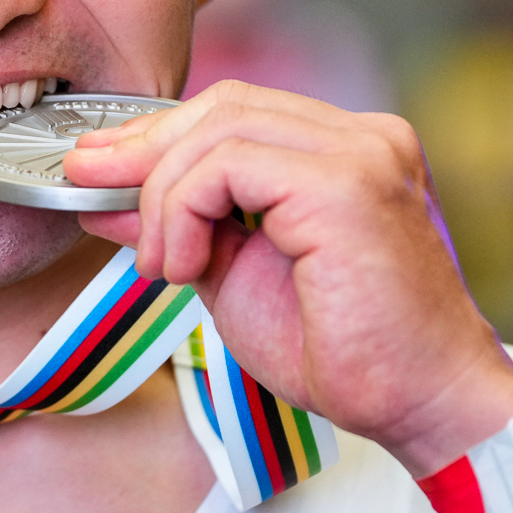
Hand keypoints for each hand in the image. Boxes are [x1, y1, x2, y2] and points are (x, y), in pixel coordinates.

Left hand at [65, 80, 512, 476]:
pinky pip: (229, 166)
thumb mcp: (234, 274)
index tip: (96, 168)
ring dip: (164, 197)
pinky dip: (185, 213)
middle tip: (91, 191)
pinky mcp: (347, 184)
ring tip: (162, 265)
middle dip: (143, 149)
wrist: (421, 406)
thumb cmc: (345, 352)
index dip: (158, 135)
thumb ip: (180, 224)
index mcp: (347, 149)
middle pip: (223, 106)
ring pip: (219, 130)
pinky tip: (185, 266)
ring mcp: (362, 153)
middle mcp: (363, 137)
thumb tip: (103, 192)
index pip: (235, 111)